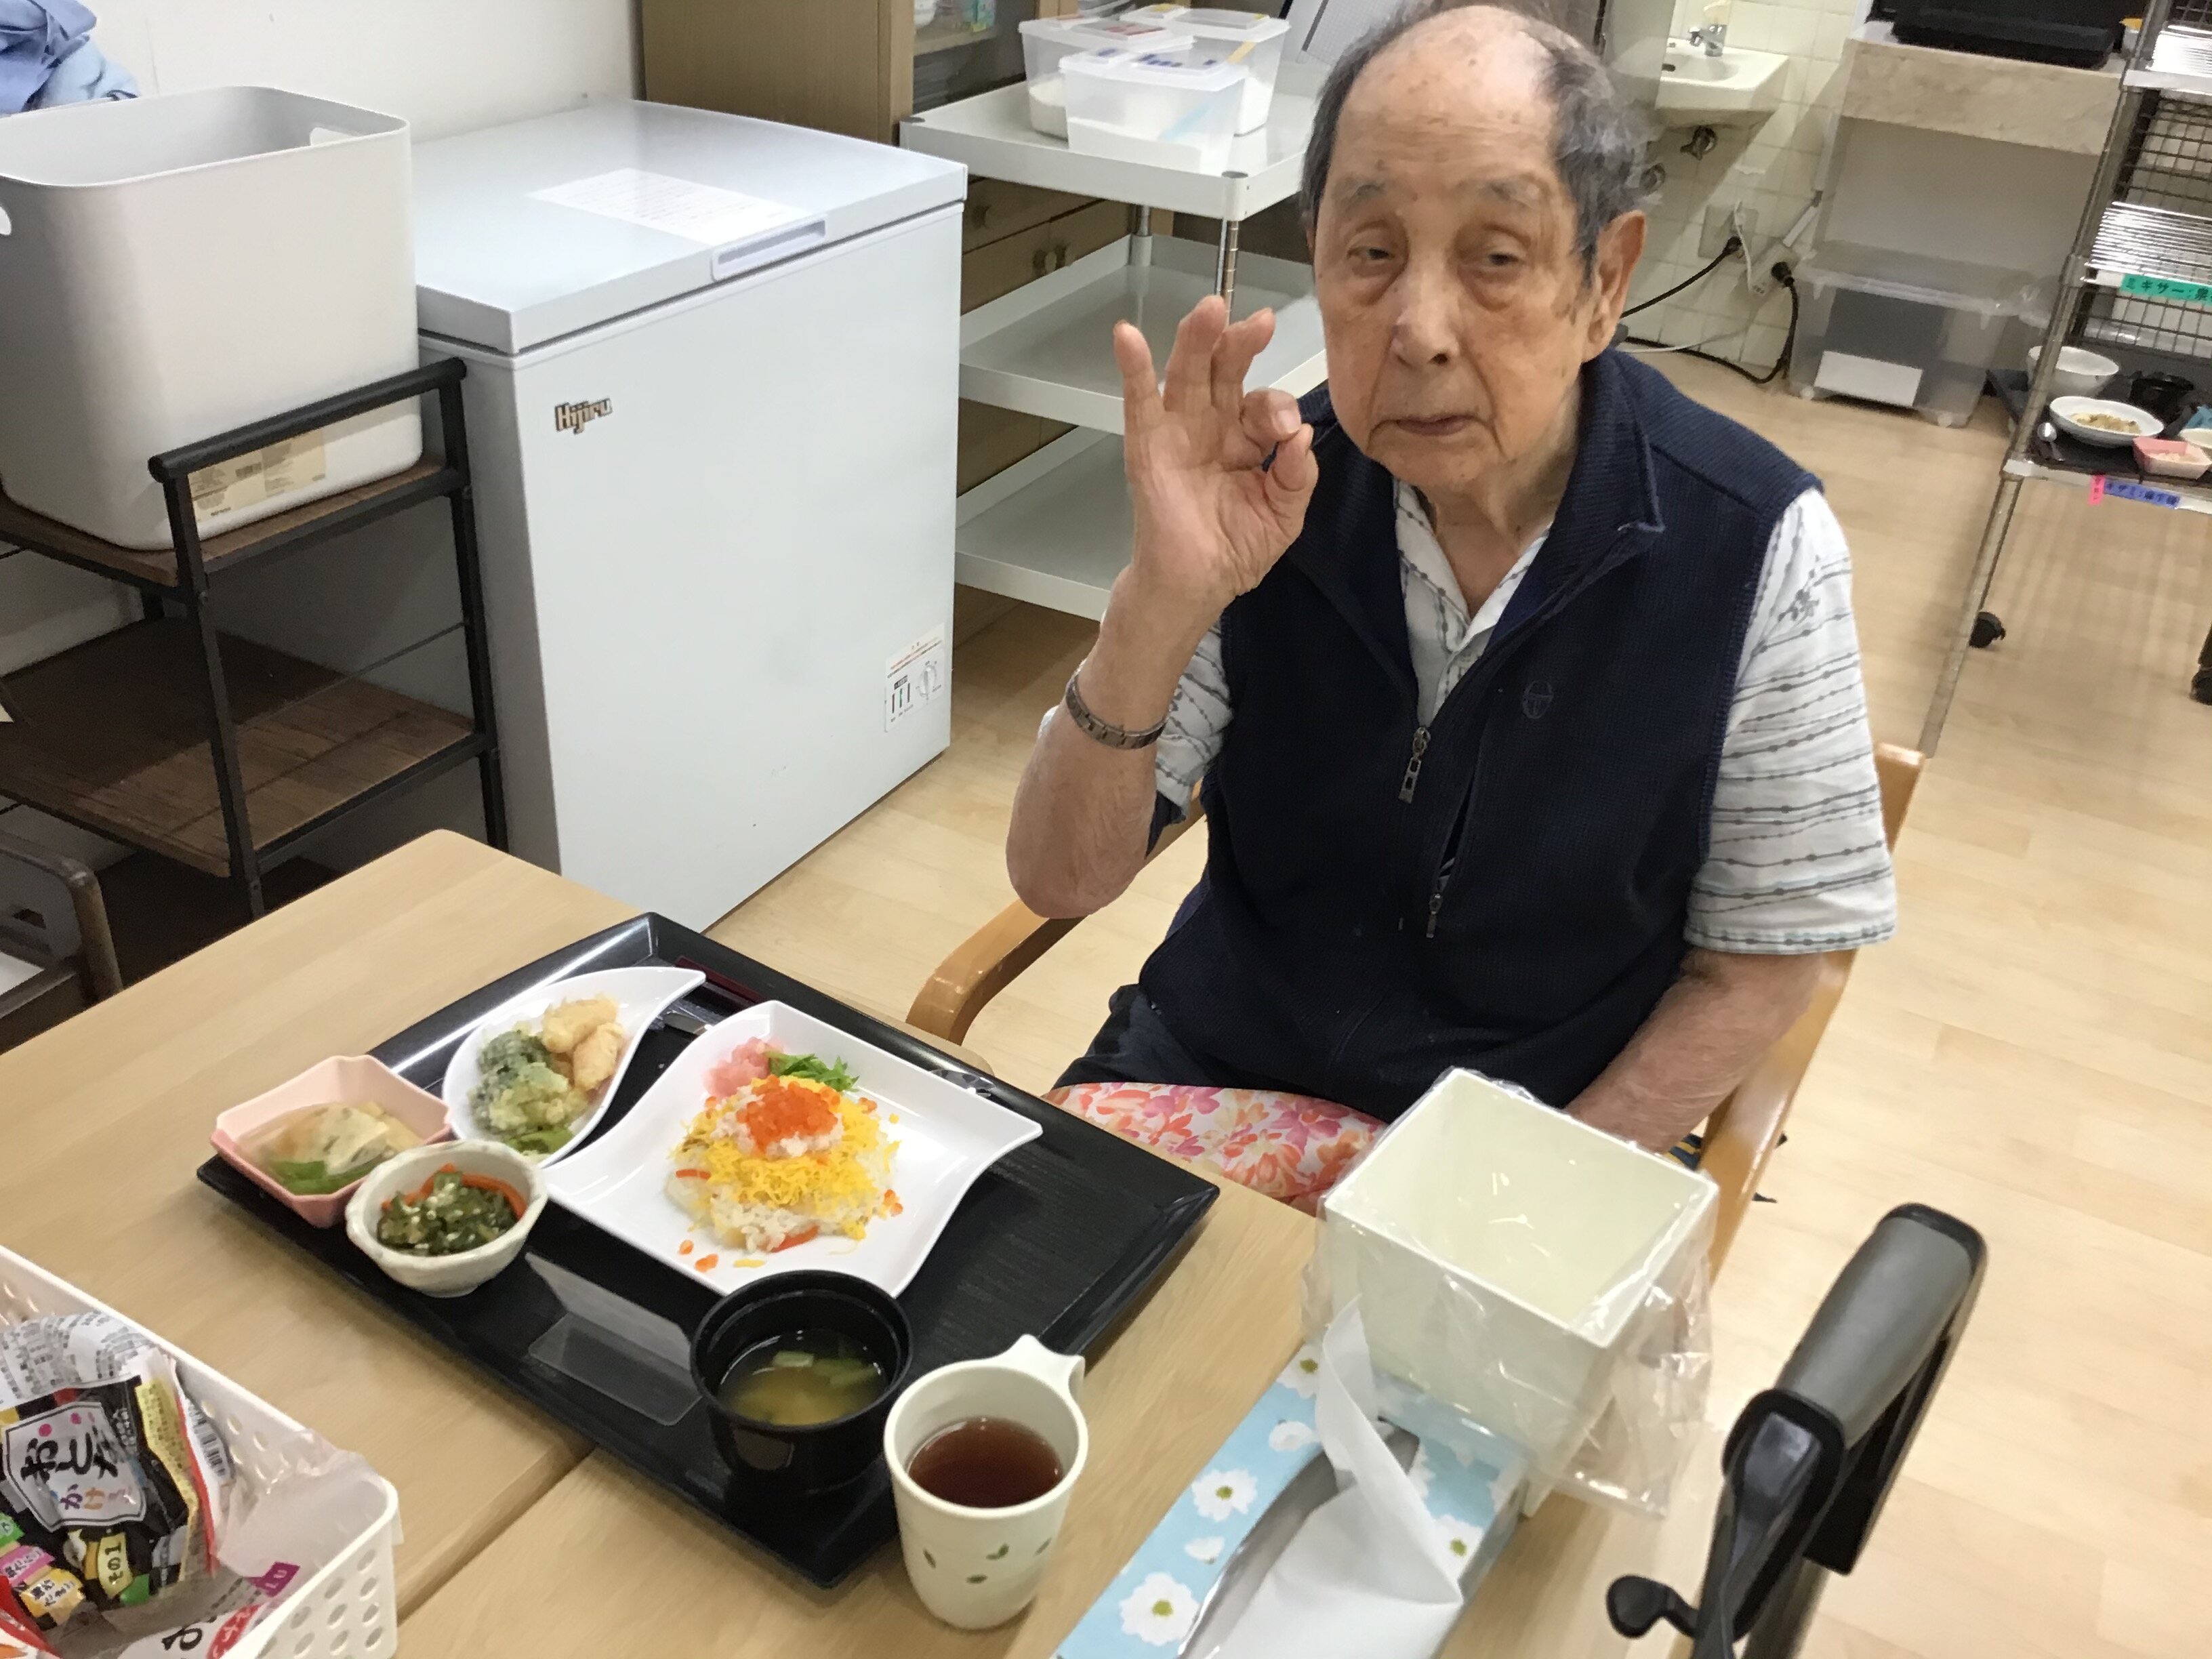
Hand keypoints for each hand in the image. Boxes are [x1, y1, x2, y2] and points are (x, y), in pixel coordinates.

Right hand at [1114, 295, 1319, 623]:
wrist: (1196, 587)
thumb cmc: (1237, 549)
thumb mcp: (1284, 515)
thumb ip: (1298, 476)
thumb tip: (1301, 435)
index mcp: (1248, 439)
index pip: (1264, 405)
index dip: (1277, 410)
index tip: (1286, 433)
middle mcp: (1213, 426)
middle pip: (1226, 372)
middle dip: (1240, 343)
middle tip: (1259, 323)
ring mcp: (1177, 432)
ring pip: (1187, 375)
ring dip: (1197, 340)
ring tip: (1210, 308)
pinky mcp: (1147, 447)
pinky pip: (1138, 402)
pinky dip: (1132, 368)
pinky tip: (1126, 336)